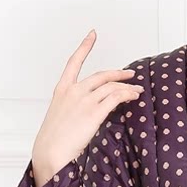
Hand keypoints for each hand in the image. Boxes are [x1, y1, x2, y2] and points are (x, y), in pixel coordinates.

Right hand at [31, 29, 142, 186]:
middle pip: (101, 75)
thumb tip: (89, 108)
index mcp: (62, 90)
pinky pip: (115, 98)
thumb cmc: (54, 140)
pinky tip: (133, 97)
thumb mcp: (60, 116)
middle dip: (118, 74)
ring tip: (137, 91)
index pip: (73, 62)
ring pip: (111, 86)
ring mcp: (84, 100)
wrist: (50, 152)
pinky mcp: (94, 112)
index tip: (92, 34)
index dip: (84, 46)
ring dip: (127, 87)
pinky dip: (127, 95)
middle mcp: (73, 91)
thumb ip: (73, 106)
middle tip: (130, 75)